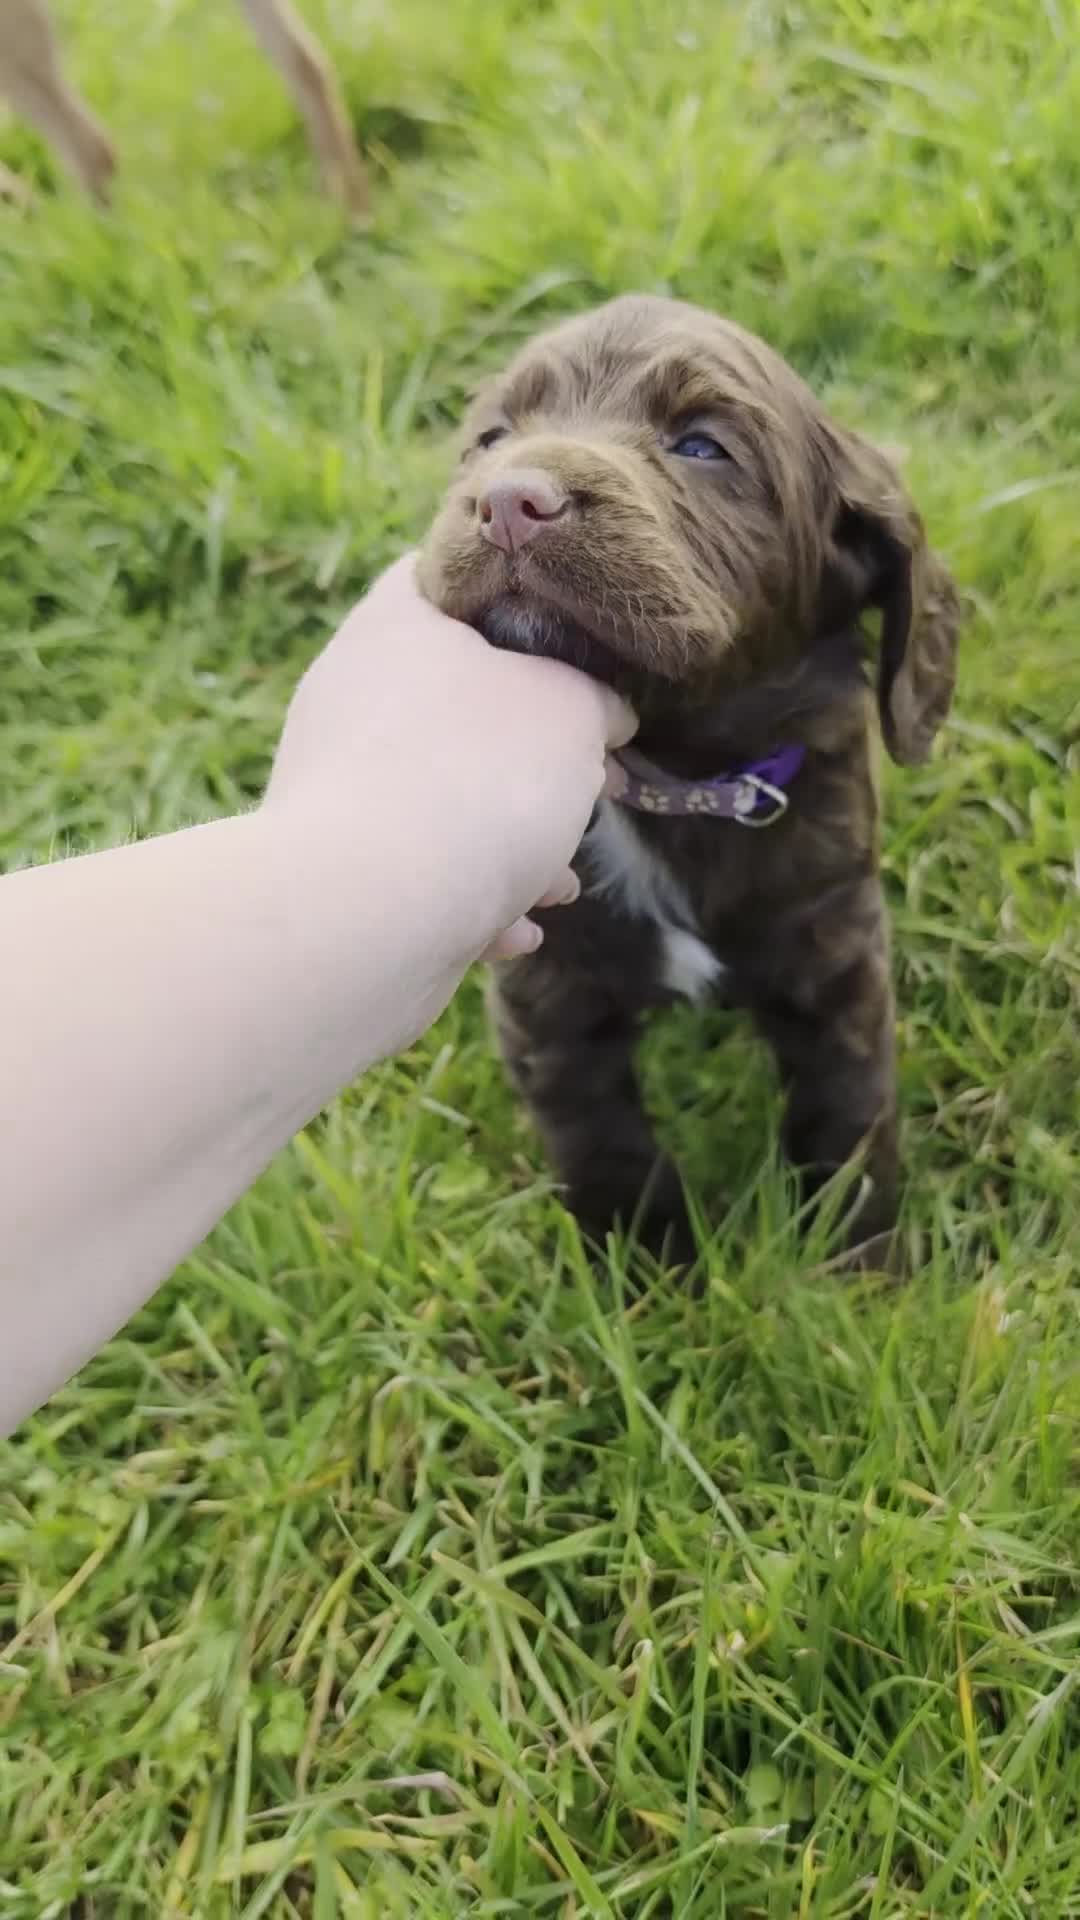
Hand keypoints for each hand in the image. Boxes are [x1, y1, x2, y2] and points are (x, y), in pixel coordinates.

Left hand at [265, 555, 636, 963]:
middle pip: (457, 703)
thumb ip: (594, 698)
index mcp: (394, 624)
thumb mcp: (573, 712)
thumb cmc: (478, 779)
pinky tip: (515, 932)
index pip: (451, 576)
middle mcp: (350, 695)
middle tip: (589, 783)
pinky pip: (414, 869)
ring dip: (510, 841)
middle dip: (532, 755)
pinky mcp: (333, 866)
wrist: (371, 911)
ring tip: (560, 883)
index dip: (519, 601)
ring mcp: (334, 783)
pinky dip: (467, 896)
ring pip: (441, 798)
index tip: (574, 648)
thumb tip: (601, 716)